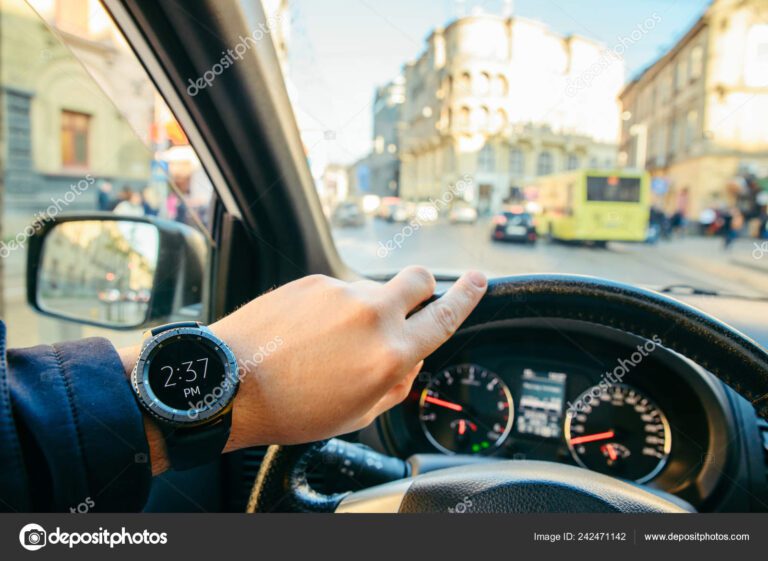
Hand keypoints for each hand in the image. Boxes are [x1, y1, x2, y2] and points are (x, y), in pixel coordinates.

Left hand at [121, 267, 486, 472]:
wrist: (230, 383)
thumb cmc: (292, 408)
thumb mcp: (357, 413)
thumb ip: (395, 384)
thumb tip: (409, 361)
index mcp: (390, 354)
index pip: (445, 317)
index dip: (468, 296)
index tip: (479, 279)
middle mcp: (373, 314)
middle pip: (420, 279)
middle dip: (424, 289)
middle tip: (409, 304)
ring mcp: (342, 292)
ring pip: (374, 287)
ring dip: (368, 307)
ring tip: (332, 339)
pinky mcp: (314, 280)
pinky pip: (338, 289)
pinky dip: (333, 307)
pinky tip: (308, 331)